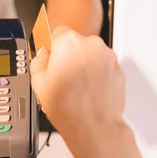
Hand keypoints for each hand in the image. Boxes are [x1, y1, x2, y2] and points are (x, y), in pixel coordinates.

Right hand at [30, 26, 126, 153]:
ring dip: (84, 66)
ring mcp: (107, 56)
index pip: (58, 32)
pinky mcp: (118, 69)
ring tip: (76, 89)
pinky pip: (103, 67)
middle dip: (69, 57)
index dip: (53, 48)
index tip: (51, 60)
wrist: (94, 125)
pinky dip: (96, 75)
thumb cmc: (68, 107)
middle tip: (62, 78)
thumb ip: (38, 62)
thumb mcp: (38, 83)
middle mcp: (91, 44)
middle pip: (76, 44)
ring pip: (91, 55)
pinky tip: (88, 92)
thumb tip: (42, 57)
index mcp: (68, 42)